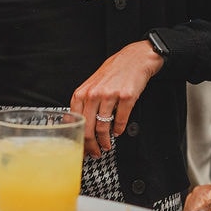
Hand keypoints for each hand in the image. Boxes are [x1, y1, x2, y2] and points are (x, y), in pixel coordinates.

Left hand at [71, 40, 163, 157]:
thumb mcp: (92, 84)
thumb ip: (84, 103)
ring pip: (103, 127)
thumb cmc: (113, 71)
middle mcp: (94, 94)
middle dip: (91, 146)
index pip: (76, 122)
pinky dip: (119, 130)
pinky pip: (120, 120)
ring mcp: (110, 95)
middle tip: (95, 152)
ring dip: (105, 141)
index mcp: (82, 92)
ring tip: (107, 145)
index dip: (79, 139)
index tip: (82, 148)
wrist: (134, 58)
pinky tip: (118, 132)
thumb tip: (79, 125)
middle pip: (88, 128)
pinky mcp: (126, 97)